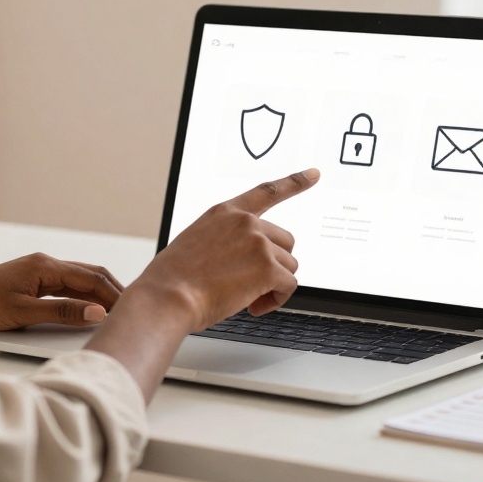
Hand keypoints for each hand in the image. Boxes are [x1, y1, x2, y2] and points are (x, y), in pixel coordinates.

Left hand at [0, 254, 124, 338]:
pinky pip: (63, 290)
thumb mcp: (21, 313)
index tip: (134, 309)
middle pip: (89, 275)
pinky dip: (81, 299)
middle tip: (134, 309)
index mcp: (43, 266)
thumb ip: (61, 312)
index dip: (115, 294)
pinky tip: (87, 312)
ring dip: (98, 295)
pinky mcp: (27, 286)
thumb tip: (97, 312)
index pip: (92, 278)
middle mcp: (42, 265)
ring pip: (77, 282)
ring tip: (117, 312)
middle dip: (113, 291)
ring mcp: (34, 275)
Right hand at [130, 168, 319, 332]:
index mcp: (225, 212)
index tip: (315, 174)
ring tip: (247, 298)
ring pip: (288, 266)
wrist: (168, 296)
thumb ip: (225, 242)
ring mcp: (258, 242)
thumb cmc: (173, 279)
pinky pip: (288, 286)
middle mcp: (245, 222)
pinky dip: (275, 300)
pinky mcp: (267, 267)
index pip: (267, 191)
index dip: (295, 182)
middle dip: (274, 264)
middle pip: (285, 241)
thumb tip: (246, 262)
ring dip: (273, 285)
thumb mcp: (196, 244)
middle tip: (252, 285)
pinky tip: (254, 307)